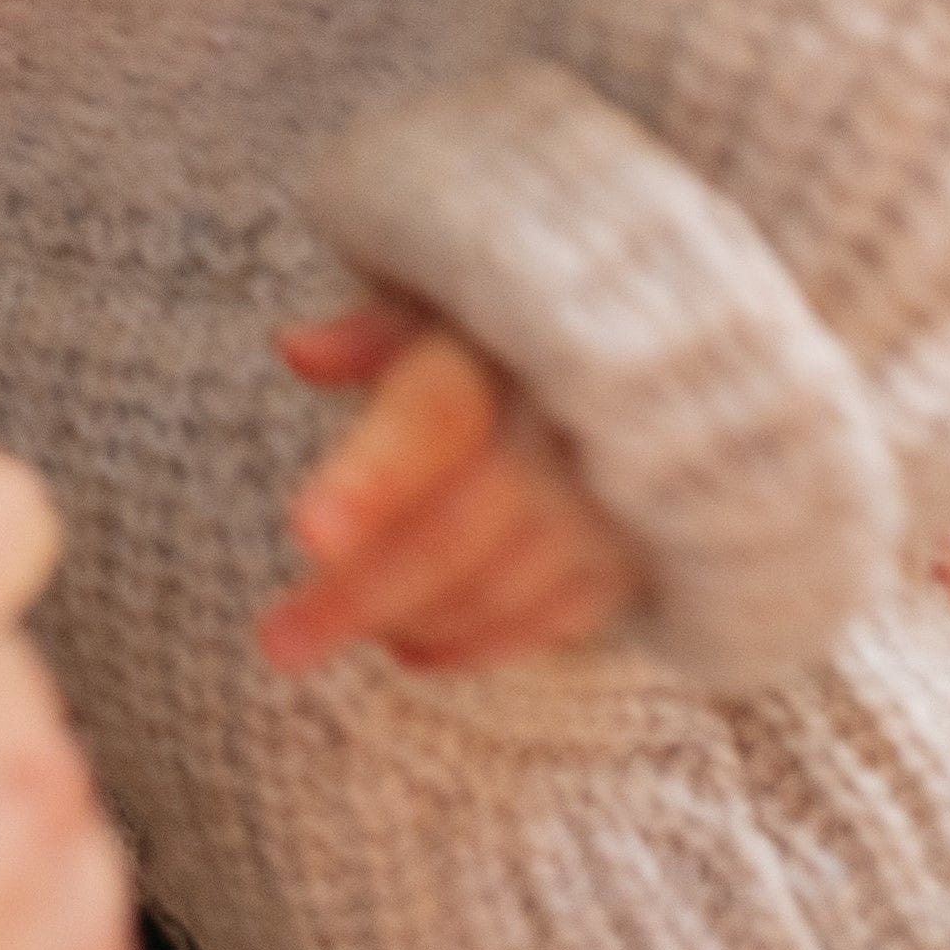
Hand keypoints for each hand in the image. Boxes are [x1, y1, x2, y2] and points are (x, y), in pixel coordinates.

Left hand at [256, 302, 645, 675]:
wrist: (671, 355)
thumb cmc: (525, 321)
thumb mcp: (453, 298)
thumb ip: (375, 332)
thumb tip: (296, 351)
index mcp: (508, 349)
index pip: (435, 417)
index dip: (373, 479)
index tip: (306, 536)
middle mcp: (568, 431)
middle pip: (454, 531)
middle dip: (359, 594)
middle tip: (278, 643)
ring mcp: (614, 502)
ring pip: (502, 588)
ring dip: (412, 620)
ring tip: (324, 634)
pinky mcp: (643, 552)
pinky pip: (558, 618)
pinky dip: (480, 642)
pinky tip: (412, 650)